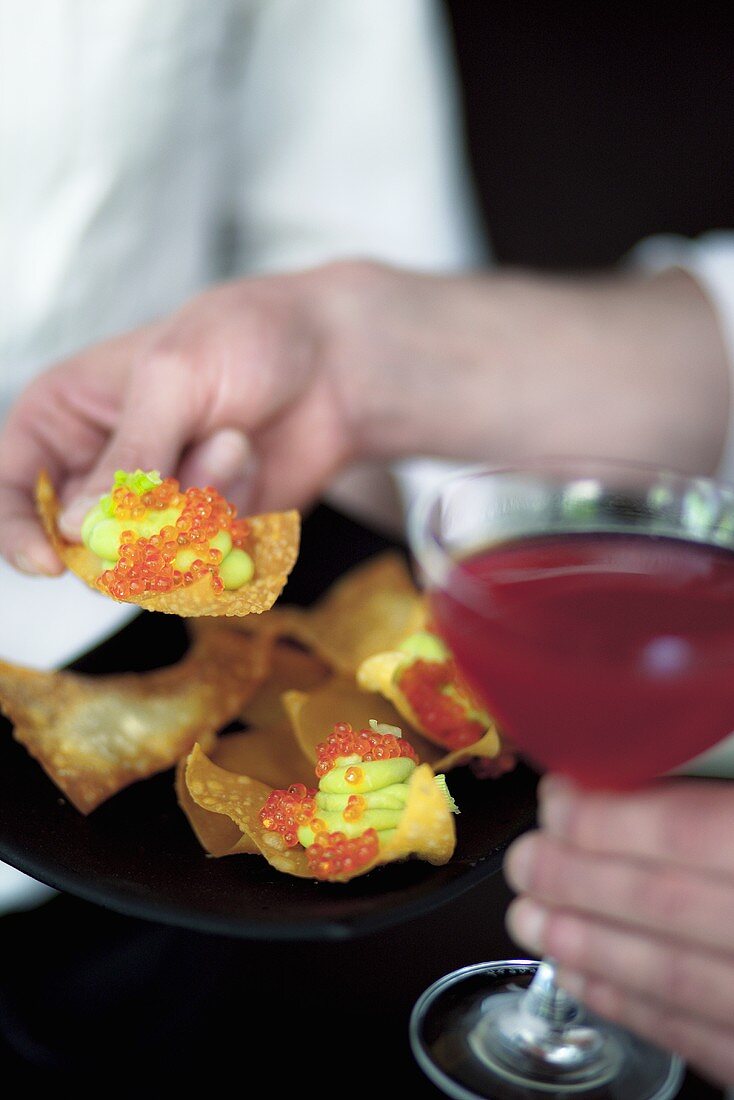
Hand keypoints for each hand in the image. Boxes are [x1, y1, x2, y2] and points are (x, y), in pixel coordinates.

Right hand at [0, 264, 368, 573]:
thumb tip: (77, 528)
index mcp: (66, 417)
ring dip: (199, 508)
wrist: (337, 363)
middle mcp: (101, 469)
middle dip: (138, 523)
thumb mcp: (175, 377)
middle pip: (80, 545)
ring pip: (147, 559)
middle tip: (184, 488)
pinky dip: (232, 520)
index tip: (51, 563)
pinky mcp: (203, 531)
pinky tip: (252, 465)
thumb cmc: (247, 338)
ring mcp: (154, 506)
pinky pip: (200, 562)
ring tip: (234, 442)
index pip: (12, 489)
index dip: (19, 533)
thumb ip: (129, 455)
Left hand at [504, 774, 733, 1087]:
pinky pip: (697, 1038)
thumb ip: (713, 783)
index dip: (607, 820)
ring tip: (529, 918)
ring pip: (672, 979)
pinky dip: (629, 1007)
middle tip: (523, 862)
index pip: (686, 833)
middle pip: (664, 906)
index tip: (555, 801)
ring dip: (587, 946)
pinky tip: (577, 977)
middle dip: (576, 881)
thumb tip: (632, 763)